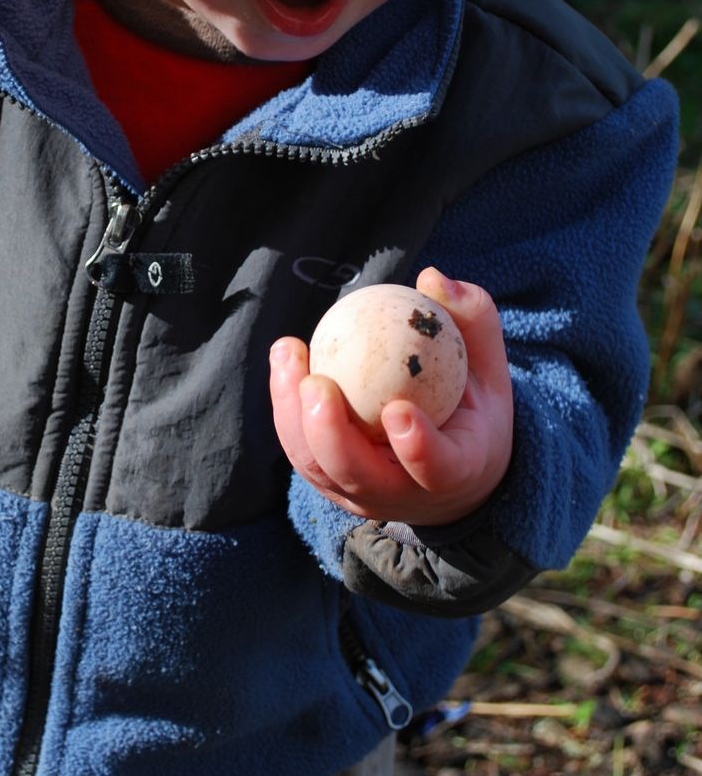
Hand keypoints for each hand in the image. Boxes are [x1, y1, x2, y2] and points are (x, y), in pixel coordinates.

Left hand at [271, 268, 512, 525]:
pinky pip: (301, 451)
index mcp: (456, 473)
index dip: (417, 447)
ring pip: (317, 467)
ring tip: (288, 355)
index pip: (436, 470)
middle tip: (317, 383)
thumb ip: (472, 319)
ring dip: (293, 415)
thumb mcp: (488, 367)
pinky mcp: (331, 486)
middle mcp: (403, 496)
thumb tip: (431, 278)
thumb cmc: (471, 408)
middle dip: (330, 434)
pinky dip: (287, 408)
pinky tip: (286, 359)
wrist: (453, 469)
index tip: (398, 409)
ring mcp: (362, 495)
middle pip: (358, 476)